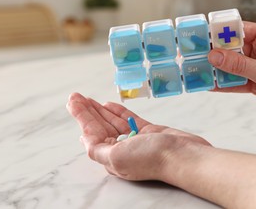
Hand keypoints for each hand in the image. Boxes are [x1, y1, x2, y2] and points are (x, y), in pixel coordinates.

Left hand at [66, 93, 210, 180]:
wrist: (182, 155)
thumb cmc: (151, 158)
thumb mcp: (116, 156)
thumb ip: (98, 149)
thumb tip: (85, 141)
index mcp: (112, 157)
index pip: (92, 133)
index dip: (81, 116)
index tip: (73, 102)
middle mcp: (122, 149)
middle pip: (100, 126)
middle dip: (87, 111)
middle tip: (76, 96)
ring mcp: (136, 139)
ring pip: (113, 121)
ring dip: (100, 109)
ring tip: (88, 98)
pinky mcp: (149, 131)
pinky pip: (129, 119)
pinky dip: (118, 111)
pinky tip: (109, 104)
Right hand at [208, 22, 255, 129]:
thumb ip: (240, 65)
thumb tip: (214, 56)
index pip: (241, 30)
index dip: (221, 32)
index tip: (202, 36)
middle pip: (234, 49)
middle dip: (216, 53)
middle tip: (195, 56)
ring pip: (234, 66)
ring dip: (218, 70)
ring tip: (198, 71)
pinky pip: (238, 82)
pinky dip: (226, 84)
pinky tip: (211, 85)